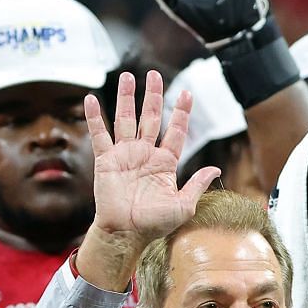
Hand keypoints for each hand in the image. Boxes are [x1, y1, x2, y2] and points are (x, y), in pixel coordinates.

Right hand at [84, 71, 218, 252]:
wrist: (127, 232)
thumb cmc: (155, 223)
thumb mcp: (184, 205)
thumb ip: (198, 184)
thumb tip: (216, 169)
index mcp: (165, 163)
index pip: (176, 132)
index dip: (181, 113)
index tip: (187, 93)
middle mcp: (145, 154)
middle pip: (150, 118)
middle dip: (153, 96)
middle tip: (155, 74)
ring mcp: (125, 155)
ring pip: (126, 119)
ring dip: (127, 98)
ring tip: (128, 76)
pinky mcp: (106, 160)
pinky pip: (99, 135)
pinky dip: (94, 117)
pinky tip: (91, 100)